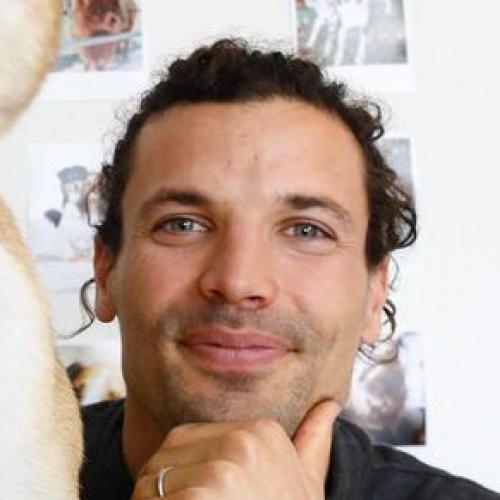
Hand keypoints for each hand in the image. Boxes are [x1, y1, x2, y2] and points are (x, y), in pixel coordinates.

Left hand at [132, 400, 339, 499]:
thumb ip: (313, 440)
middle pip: (165, 456)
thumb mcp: (307, 484)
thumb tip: (329, 405)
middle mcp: (244, 441)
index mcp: (263, 430)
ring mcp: (223, 469)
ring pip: (151, 480)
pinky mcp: (199, 498)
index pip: (186, 440)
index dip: (180, 475)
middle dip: (161, 489)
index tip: (200, 499)